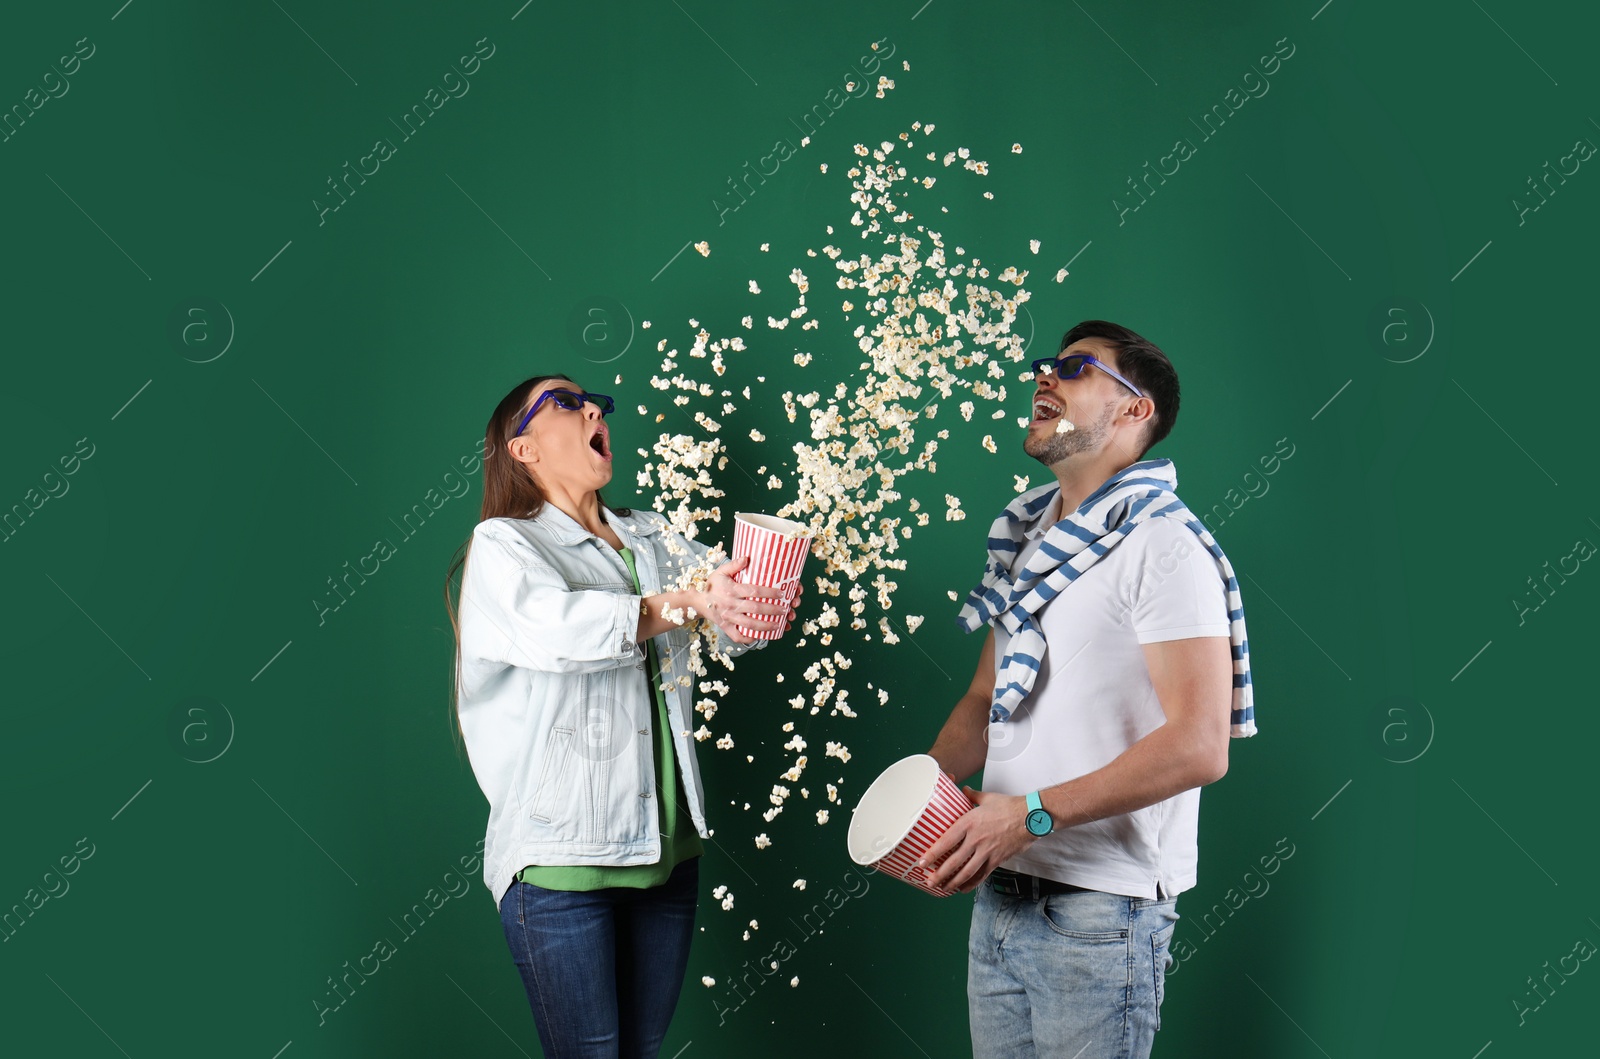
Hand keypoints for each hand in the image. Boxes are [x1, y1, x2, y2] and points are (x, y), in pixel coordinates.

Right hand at [699, 557, 800, 643]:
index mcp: (731, 590)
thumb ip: (734, 565)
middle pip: (755, 609)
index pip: (753, 591)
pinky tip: (759, 636)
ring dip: (765, 626)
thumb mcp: (720, 571)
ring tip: (778, 625)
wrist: (696, 600)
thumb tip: (747, 558)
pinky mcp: (725, 627)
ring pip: (749, 624)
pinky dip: (748, 638)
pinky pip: (737, 636)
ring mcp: (728, 617)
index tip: (781, 594)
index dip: (769, 593)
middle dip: (772, 610)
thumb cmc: (711, 585)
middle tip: (785, 610)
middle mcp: (730, 605)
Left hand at [918, 788, 1033, 893]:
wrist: (1031, 817)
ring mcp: (987, 851)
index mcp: (969, 823)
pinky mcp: (997, 860)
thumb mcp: (987, 798)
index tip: (922, 862)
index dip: (932, 854)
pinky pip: (982, 875)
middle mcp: (976, 839)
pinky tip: (963, 888)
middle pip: (953, 862)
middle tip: (928, 881)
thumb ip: (972, 796)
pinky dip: (971, 883)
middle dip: (939, 874)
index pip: (946, 841)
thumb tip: (964, 790)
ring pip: (966, 872)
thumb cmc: (1009, 806)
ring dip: (953, 882)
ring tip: (943, 888)